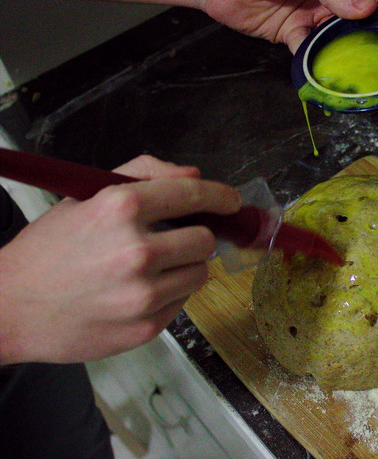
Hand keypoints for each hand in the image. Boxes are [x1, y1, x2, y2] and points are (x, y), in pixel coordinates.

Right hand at [0, 155, 240, 363]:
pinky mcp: (145, 327)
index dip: (220, 196)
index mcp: (122, 208)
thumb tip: (193, 176)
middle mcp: (137, 250)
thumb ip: (144, 174)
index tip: (230, 201)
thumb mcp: (86, 197)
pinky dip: (169, 295)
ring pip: (200, 274)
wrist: (9, 308)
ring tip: (151, 269)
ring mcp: (143, 294)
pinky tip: (137, 292)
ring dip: (185, 268)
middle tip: (173, 240)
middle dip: (194, 237)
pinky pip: (182, 304)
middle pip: (205, 240)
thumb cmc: (47, 251)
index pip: (194, 194)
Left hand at [199, 0, 377, 51]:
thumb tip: (364, 7)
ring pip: (337, 34)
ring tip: (354, 58)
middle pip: (359, 15)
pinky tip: (322, 61)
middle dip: (370, 31)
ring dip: (344, 47)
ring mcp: (311, 12)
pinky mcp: (293, 32)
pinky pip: (311, 47)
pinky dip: (316, 56)